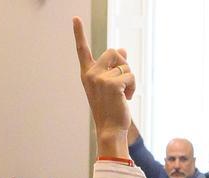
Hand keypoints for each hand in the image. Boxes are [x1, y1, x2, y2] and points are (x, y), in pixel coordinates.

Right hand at [73, 17, 133, 156]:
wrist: (109, 129)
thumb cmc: (110, 108)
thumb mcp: (110, 86)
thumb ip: (114, 67)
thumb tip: (123, 49)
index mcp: (87, 74)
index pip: (82, 50)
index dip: (79, 33)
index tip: (75, 18)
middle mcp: (91, 74)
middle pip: (113, 51)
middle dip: (124, 63)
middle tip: (123, 82)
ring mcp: (100, 79)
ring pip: (125, 65)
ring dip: (130, 79)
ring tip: (123, 95)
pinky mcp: (112, 84)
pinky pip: (131, 76)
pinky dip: (133, 87)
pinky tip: (126, 99)